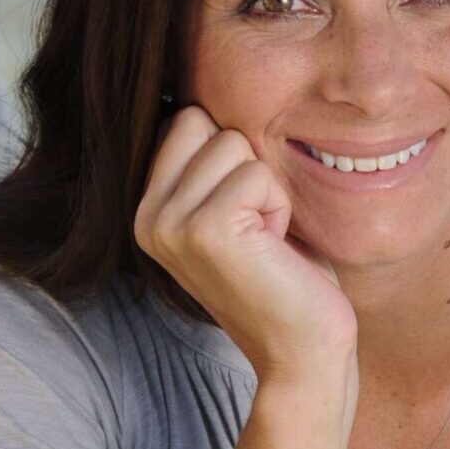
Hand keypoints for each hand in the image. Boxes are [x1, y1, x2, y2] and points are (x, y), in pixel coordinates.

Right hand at [134, 106, 358, 386]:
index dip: (233, 156)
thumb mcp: (237, 211)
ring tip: (265, 239)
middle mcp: (147, 216)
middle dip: (248, 165)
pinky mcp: (206, 230)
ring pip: (234, 143)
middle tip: (258, 225)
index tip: (244, 211)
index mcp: (149, 209)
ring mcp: (170, 224)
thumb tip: (212, 100)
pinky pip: (257, 174)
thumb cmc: (284, 274)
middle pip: (206, 123)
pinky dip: (279, 206)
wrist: (302, 349)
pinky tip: (273, 248)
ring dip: (267, 189)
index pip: (185, 120)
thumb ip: (214, 167)